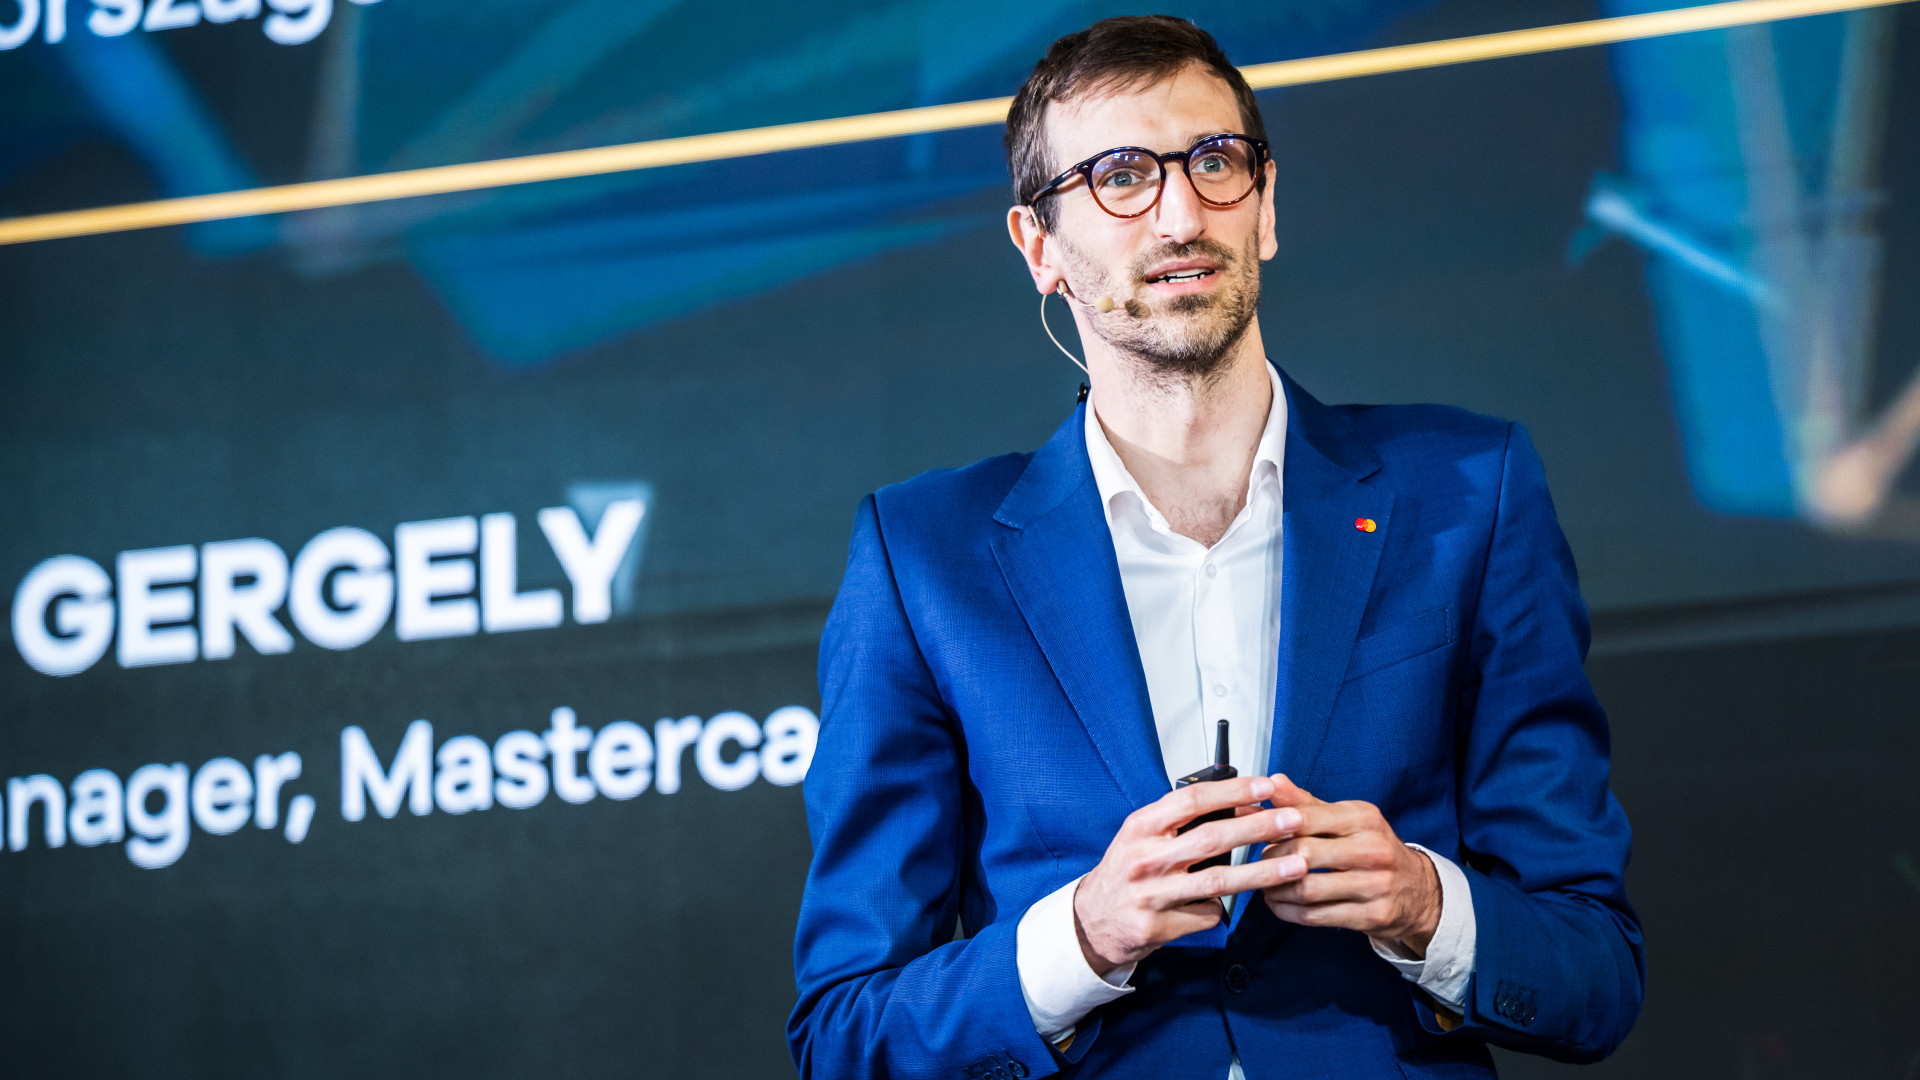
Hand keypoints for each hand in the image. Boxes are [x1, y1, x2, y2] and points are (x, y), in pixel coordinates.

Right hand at [1072, 775, 1302, 975]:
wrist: (1094, 919)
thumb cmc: (1127, 870)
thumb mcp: (1143, 835)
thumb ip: (1180, 822)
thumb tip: (1238, 806)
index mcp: (1141, 827)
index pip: (1192, 800)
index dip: (1232, 791)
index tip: (1265, 787)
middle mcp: (1144, 858)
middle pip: (1211, 838)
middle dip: (1258, 828)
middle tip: (1292, 821)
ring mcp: (1151, 895)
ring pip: (1219, 882)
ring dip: (1262, 872)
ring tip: (1296, 865)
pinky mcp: (1159, 926)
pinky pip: (1207, 914)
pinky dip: (1224, 907)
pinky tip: (1233, 902)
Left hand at [1259, 775, 1441, 956]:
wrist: (1417, 890)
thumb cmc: (1372, 848)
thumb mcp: (1346, 818)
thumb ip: (1306, 803)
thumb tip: (1272, 781)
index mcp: (1363, 818)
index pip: (1306, 817)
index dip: (1273, 825)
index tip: (1256, 830)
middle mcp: (1372, 850)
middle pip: (1303, 853)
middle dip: (1272, 859)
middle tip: (1260, 861)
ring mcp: (1374, 885)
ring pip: (1306, 888)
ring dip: (1276, 889)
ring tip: (1265, 884)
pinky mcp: (1371, 916)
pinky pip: (1316, 916)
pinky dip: (1288, 911)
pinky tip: (1279, 903)